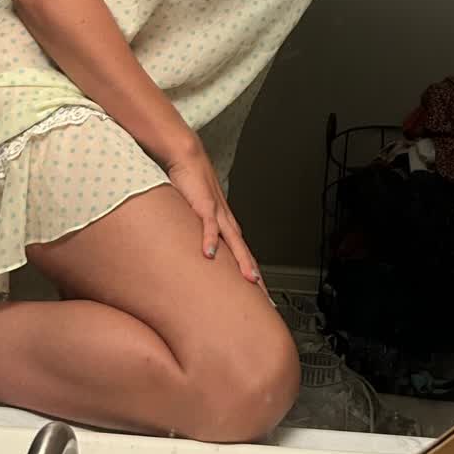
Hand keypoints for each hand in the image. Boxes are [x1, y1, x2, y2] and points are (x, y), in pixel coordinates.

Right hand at [164, 138, 265, 286]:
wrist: (188, 157)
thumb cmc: (191, 186)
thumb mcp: (196, 215)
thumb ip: (198, 232)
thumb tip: (196, 253)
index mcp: (225, 225)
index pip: (242, 253)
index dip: (251, 272)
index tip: (259, 293)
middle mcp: (226, 221)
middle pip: (244, 251)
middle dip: (255, 274)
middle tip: (266, 296)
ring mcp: (217, 213)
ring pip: (234, 241)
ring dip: (243, 261)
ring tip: (251, 280)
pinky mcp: (203, 204)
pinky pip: (208, 224)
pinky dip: (210, 239)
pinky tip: (209, 254)